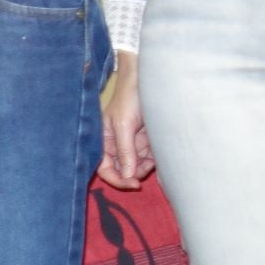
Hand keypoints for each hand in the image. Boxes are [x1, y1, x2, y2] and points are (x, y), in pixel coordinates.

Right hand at [99, 54, 153, 188]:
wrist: (149, 81)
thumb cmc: (130, 98)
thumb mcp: (124, 125)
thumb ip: (125, 151)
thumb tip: (126, 176)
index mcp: (104, 140)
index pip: (105, 168)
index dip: (116, 179)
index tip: (132, 183)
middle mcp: (117, 144)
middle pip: (123, 170)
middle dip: (134, 172)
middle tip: (148, 166)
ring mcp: (133, 143)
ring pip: (138, 166)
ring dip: (146, 166)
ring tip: (154, 155)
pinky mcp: (147, 141)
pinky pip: (150, 158)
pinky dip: (155, 160)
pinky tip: (159, 152)